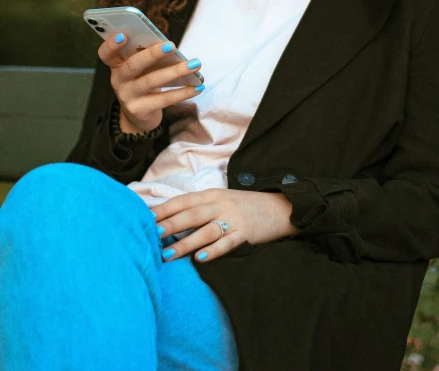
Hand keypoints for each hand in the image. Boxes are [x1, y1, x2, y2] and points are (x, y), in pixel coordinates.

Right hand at [98, 33, 203, 133]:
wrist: (139, 114)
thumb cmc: (143, 81)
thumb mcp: (140, 68)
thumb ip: (146, 56)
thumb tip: (169, 46)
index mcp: (116, 65)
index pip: (106, 54)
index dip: (112, 44)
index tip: (124, 34)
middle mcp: (119, 80)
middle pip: (133, 65)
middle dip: (153, 54)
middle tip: (172, 45)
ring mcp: (128, 96)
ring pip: (152, 81)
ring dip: (176, 71)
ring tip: (194, 64)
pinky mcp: (140, 110)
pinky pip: (164, 100)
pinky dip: (183, 92)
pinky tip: (197, 87)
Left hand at [151, 188, 300, 262]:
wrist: (280, 207)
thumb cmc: (244, 206)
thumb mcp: (222, 200)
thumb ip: (200, 207)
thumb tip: (170, 219)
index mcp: (212, 194)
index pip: (183, 201)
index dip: (164, 209)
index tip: (144, 219)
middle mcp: (221, 204)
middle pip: (191, 214)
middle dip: (169, 225)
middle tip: (149, 236)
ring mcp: (234, 219)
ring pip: (205, 230)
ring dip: (184, 243)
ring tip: (166, 254)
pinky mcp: (246, 233)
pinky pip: (227, 243)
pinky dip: (213, 250)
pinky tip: (200, 259)